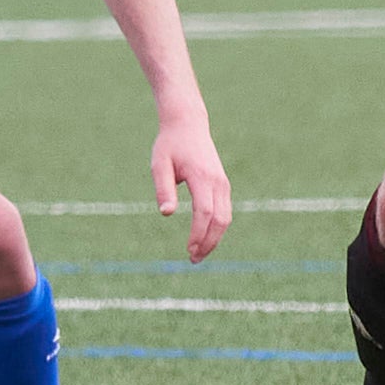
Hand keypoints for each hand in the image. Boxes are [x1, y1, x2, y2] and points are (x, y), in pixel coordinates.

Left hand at [151, 109, 233, 261]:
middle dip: (209, 242)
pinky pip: (225, 212)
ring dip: (214, 238)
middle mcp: (217, 182)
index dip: (198, 234)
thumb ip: (163, 188)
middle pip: (220, 219)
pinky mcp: (223, 185)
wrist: (188, 124)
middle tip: (193, 259)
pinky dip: (217, 228)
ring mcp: (223, 184)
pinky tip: (204, 239)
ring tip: (198, 254)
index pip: (205, 212)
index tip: (188, 250)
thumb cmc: (170, 145)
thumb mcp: (159, 164)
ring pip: (226, 218)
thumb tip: (166, 213)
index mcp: (202, 177)